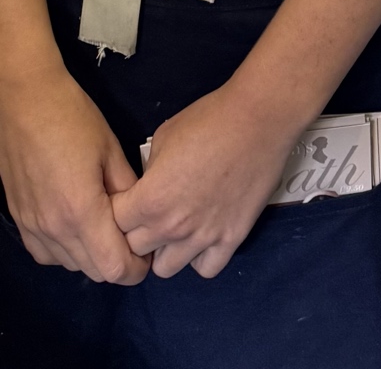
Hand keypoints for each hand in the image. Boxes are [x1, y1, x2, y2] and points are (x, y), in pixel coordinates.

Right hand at [0, 63, 148, 282]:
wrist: (25, 100)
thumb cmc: (72, 117)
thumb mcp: (110, 149)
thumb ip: (127, 190)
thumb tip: (141, 215)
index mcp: (81, 212)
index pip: (114, 268)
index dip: (136, 268)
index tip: (148, 249)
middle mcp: (54, 229)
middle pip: (94, 272)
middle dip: (118, 262)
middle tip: (132, 235)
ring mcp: (33, 227)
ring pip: (70, 265)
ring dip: (92, 256)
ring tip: (106, 227)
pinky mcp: (20, 220)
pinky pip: (47, 253)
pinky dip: (66, 249)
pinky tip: (76, 224)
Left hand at [111, 80, 294, 277]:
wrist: (258, 119)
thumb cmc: (209, 120)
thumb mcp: (164, 136)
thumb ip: (150, 173)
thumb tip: (150, 187)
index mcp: (150, 199)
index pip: (113, 225)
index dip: (117, 211)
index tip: (126, 202)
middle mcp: (172, 227)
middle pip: (135, 251)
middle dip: (136, 233)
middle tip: (149, 214)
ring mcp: (203, 238)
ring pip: (166, 269)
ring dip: (165, 250)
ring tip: (175, 228)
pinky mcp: (231, 240)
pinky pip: (205, 269)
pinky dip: (199, 257)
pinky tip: (202, 236)